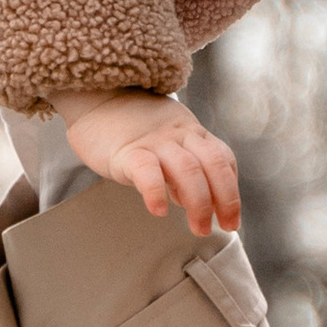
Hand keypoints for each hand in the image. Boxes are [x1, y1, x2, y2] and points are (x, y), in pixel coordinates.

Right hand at [59, 89, 241, 237]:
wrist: (95, 98)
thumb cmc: (128, 126)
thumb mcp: (165, 140)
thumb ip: (180, 167)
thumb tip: (190, 201)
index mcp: (190, 132)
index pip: (223, 159)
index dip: (231, 190)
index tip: (230, 219)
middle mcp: (178, 134)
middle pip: (213, 164)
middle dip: (225, 199)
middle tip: (222, 227)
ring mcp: (154, 141)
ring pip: (188, 170)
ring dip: (199, 204)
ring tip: (198, 228)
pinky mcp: (127, 151)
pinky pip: (148, 171)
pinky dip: (157, 192)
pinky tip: (158, 210)